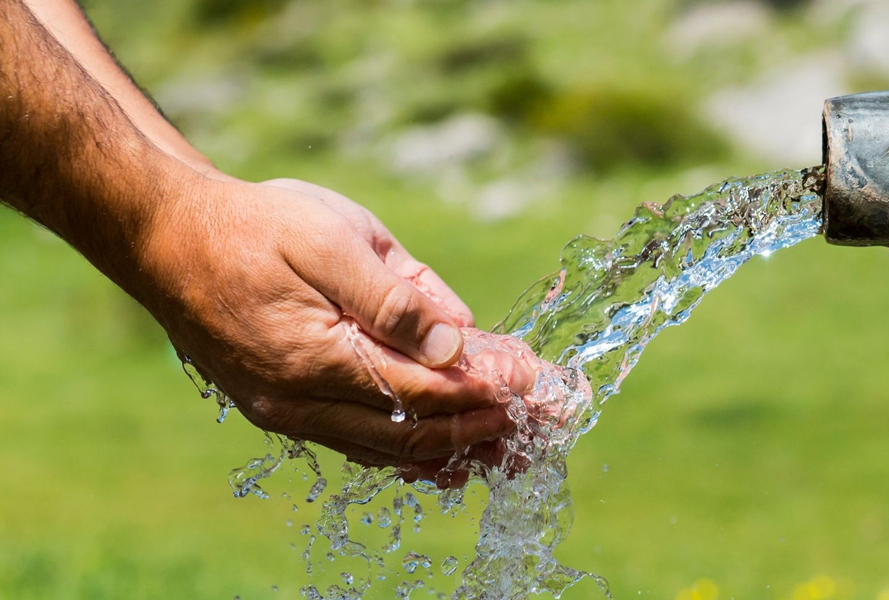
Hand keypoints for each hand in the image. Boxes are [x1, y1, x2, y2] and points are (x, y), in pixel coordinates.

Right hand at [133, 175, 535, 479]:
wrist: (167, 238)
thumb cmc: (254, 225)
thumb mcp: (332, 239)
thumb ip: (396, 297)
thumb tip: (458, 344)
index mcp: (317, 358)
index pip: (424, 392)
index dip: (485, 390)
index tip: (534, 382)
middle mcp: (301, 403)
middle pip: (413, 433)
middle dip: (482, 425)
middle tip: (539, 418)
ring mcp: (288, 413)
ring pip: (388, 449)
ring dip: (453, 445)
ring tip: (509, 440)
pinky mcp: (282, 410)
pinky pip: (359, 444)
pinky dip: (409, 448)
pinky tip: (446, 452)